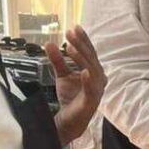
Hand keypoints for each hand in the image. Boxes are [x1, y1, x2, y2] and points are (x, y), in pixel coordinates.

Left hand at [47, 26, 105, 145]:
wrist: (68, 121)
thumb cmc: (70, 97)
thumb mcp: (62, 75)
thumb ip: (57, 60)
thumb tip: (49, 43)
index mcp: (94, 70)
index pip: (89, 52)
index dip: (83, 40)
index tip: (74, 27)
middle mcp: (99, 78)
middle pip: (91, 58)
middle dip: (81, 45)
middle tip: (70, 33)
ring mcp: (97, 89)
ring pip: (92, 70)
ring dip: (82, 58)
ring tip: (70, 48)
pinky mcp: (92, 101)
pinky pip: (92, 89)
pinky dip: (89, 80)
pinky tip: (84, 72)